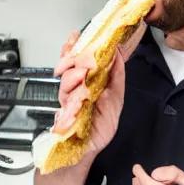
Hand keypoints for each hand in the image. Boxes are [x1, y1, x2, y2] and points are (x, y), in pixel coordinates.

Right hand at [51, 23, 146, 154]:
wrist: (89, 148)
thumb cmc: (101, 125)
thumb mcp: (116, 98)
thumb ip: (116, 77)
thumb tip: (118, 55)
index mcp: (89, 82)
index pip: (81, 60)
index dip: (77, 47)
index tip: (76, 35)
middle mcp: (77, 87)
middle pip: (70, 65)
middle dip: (72, 56)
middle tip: (78, 51)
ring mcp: (70, 98)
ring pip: (66, 79)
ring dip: (74, 74)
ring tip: (82, 73)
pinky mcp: (65, 111)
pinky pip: (66, 98)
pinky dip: (71, 92)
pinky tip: (78, 89)